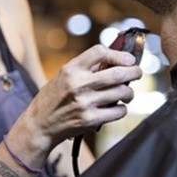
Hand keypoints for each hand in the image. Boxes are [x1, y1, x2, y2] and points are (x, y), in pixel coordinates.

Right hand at [14, 44, 141, 155]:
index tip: (128, 59)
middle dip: (134, 72)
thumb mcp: (63, 76)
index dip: (118, 54)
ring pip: (122, 92)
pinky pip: (118, 111)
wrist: (39, 125)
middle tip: (137, 72)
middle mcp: (78, 84)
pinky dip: (122, 109)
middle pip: (118, 73)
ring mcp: (85, 103)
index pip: (100, 52)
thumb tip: (115, 60)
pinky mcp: (90, 120)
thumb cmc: (52, 98)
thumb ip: (85, 68)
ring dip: (129, 92)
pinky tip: (117, 108)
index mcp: (71, 69)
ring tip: (126, 94)